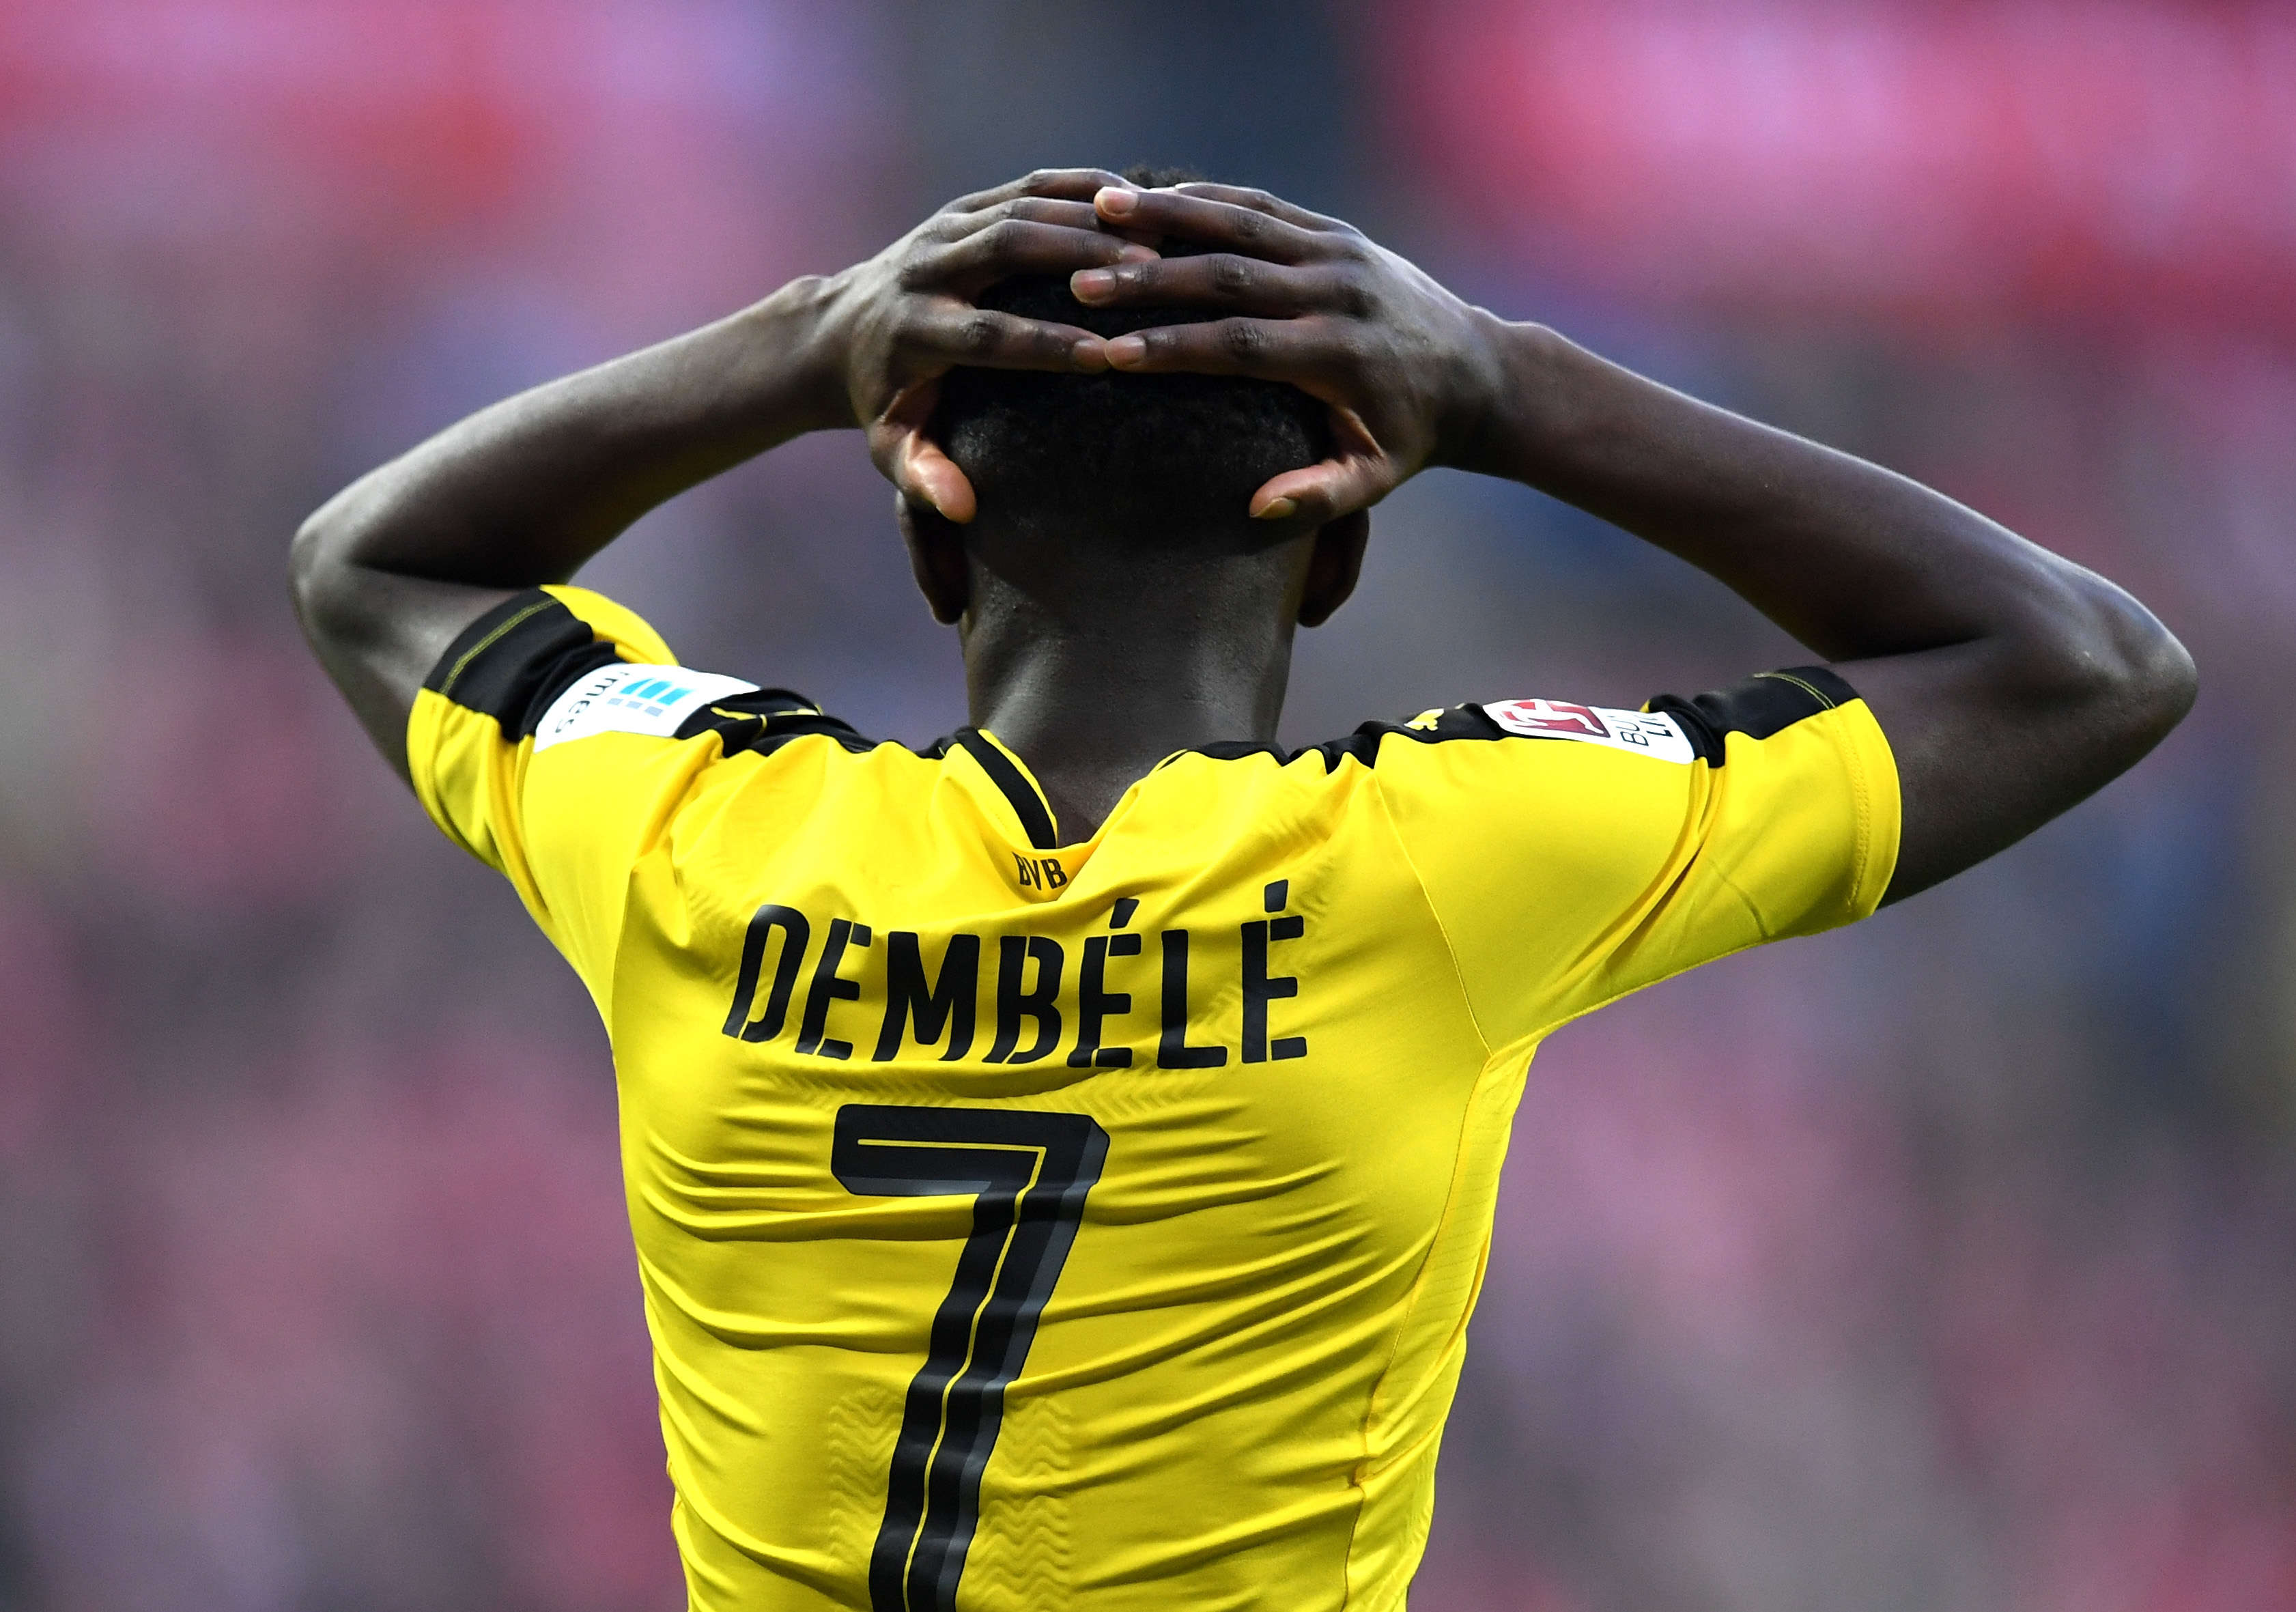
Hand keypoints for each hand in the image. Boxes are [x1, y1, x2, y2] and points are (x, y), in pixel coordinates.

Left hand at [823, 169, 1156, 519]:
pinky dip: (1080, 187)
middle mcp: (926, 269)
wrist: (844, 331)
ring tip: (1156, 237)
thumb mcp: (893, 445)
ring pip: (1020, 208)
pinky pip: (1027, 187)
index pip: (985, 333)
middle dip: (1078, 256)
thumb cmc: (885, 402)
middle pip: (1006, 248)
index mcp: (913, 330)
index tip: (1105, 357)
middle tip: (1150, 271)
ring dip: (1088, 219)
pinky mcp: (963, 208)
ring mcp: (944, 230)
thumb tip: (961, 510)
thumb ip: (922, 477)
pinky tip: (1134, 199)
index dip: (1044, 343)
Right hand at [1066, 183, 1505, 523]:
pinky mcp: (1335, 230)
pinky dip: (1206, 197)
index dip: (1175, 349)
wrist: (1475, 370)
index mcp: (1339, 355)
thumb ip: (1320, 498)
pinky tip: (1148, 194)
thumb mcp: (1375, 479)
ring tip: (1097, 207)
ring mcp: (1337, 252)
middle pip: (1230, 277)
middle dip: (1150, 279)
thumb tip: (1257, 512)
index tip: (1111, 355)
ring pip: (1241, 224)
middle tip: (1079, 281)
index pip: (1241, 347)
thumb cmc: (1409, 437)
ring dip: (1167, 214)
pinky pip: (1263, 205)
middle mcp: (1336, 293)